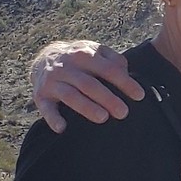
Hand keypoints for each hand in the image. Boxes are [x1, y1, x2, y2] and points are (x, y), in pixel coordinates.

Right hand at [31, 41, 145, 131]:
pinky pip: (46, 108)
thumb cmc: (81, 60)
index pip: (107, 69)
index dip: (124, 82)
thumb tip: (125, 73)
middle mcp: (66, 66)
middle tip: (123, 113)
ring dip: (86, 107)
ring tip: (103, 118)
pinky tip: (62, 128)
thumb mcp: (96, 52)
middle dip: (107, 98)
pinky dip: (52, 118)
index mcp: (84, 54)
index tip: (139, 96)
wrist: (44, 58)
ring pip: (70, 95)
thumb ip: (113, 60)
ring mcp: (53, 81)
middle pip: (89, 84)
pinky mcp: (41, 95)